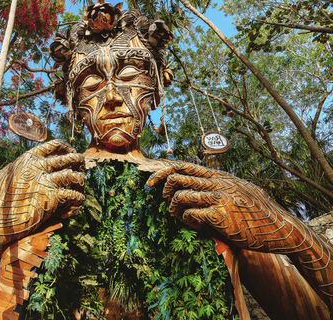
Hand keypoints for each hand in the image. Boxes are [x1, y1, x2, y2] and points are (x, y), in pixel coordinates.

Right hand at [0, 140, 85, 241]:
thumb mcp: (2, 176)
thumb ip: (16, 168)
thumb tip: (18, 166)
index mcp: (29, 158)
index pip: (56, 145)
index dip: (68, 148)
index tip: (72, 155)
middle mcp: (39, 166)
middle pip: (71, 157)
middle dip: (80, 164)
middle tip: (80, 174)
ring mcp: (47, 181)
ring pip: (77, 176)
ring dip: (81, 185)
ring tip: (77, 194)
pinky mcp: (53, 197)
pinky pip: (76, 196)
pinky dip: (76, 204)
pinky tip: (66, 213)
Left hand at [147, 161, 296, 251]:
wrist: (281, 228)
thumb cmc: (257, 212)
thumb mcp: (239, 191)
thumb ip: (219, 187)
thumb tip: (197, 187)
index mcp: (220, 176)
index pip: (184, 166)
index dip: (162, 172)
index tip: (150, 183)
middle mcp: (217, 183)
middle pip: (177, 177)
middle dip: (163, 189)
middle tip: (166, 202)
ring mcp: (219, 197)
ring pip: (180, 195)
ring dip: (174, 208)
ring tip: (182, 216)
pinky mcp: (220, 215)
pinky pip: (190, 214)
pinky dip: (188, 221)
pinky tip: (198, 226)